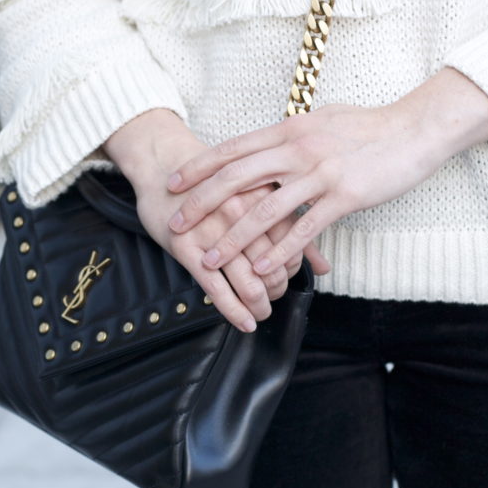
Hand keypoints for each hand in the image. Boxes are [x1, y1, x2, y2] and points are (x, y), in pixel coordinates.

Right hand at [102, 109, 330, 331]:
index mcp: (262, 196)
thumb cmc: (213, 182)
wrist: (162, 164)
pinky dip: (234, 312)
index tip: (286, 276)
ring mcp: (212, 230)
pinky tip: (245, 323)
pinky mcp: (186, 247)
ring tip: (261, 312)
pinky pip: (216, 289)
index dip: (293, 267)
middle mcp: (241, 213)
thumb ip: (293, 231)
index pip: (293, 244)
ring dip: (260, 306)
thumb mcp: (257, 198)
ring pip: (249, 282)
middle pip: (274, 266)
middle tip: (273, 297)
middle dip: (277, 290)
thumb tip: (324, 267)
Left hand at [165, 67, 487, 275]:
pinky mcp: (343, 195)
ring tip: (210, 260)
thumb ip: (291, 135)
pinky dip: (280, 252)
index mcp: (288, 130)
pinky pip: (305, 228)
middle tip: (176, 225)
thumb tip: (268, 142)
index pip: (232, 149)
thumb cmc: (368, 127)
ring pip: (265, 209)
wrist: (414, 128)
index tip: (173, 183)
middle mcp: (297, 149)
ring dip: (233, 239)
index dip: (199, 167)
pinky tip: (262, 269)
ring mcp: (319, 172)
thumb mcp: (321, 121)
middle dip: (201, 204)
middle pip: (236, 178)